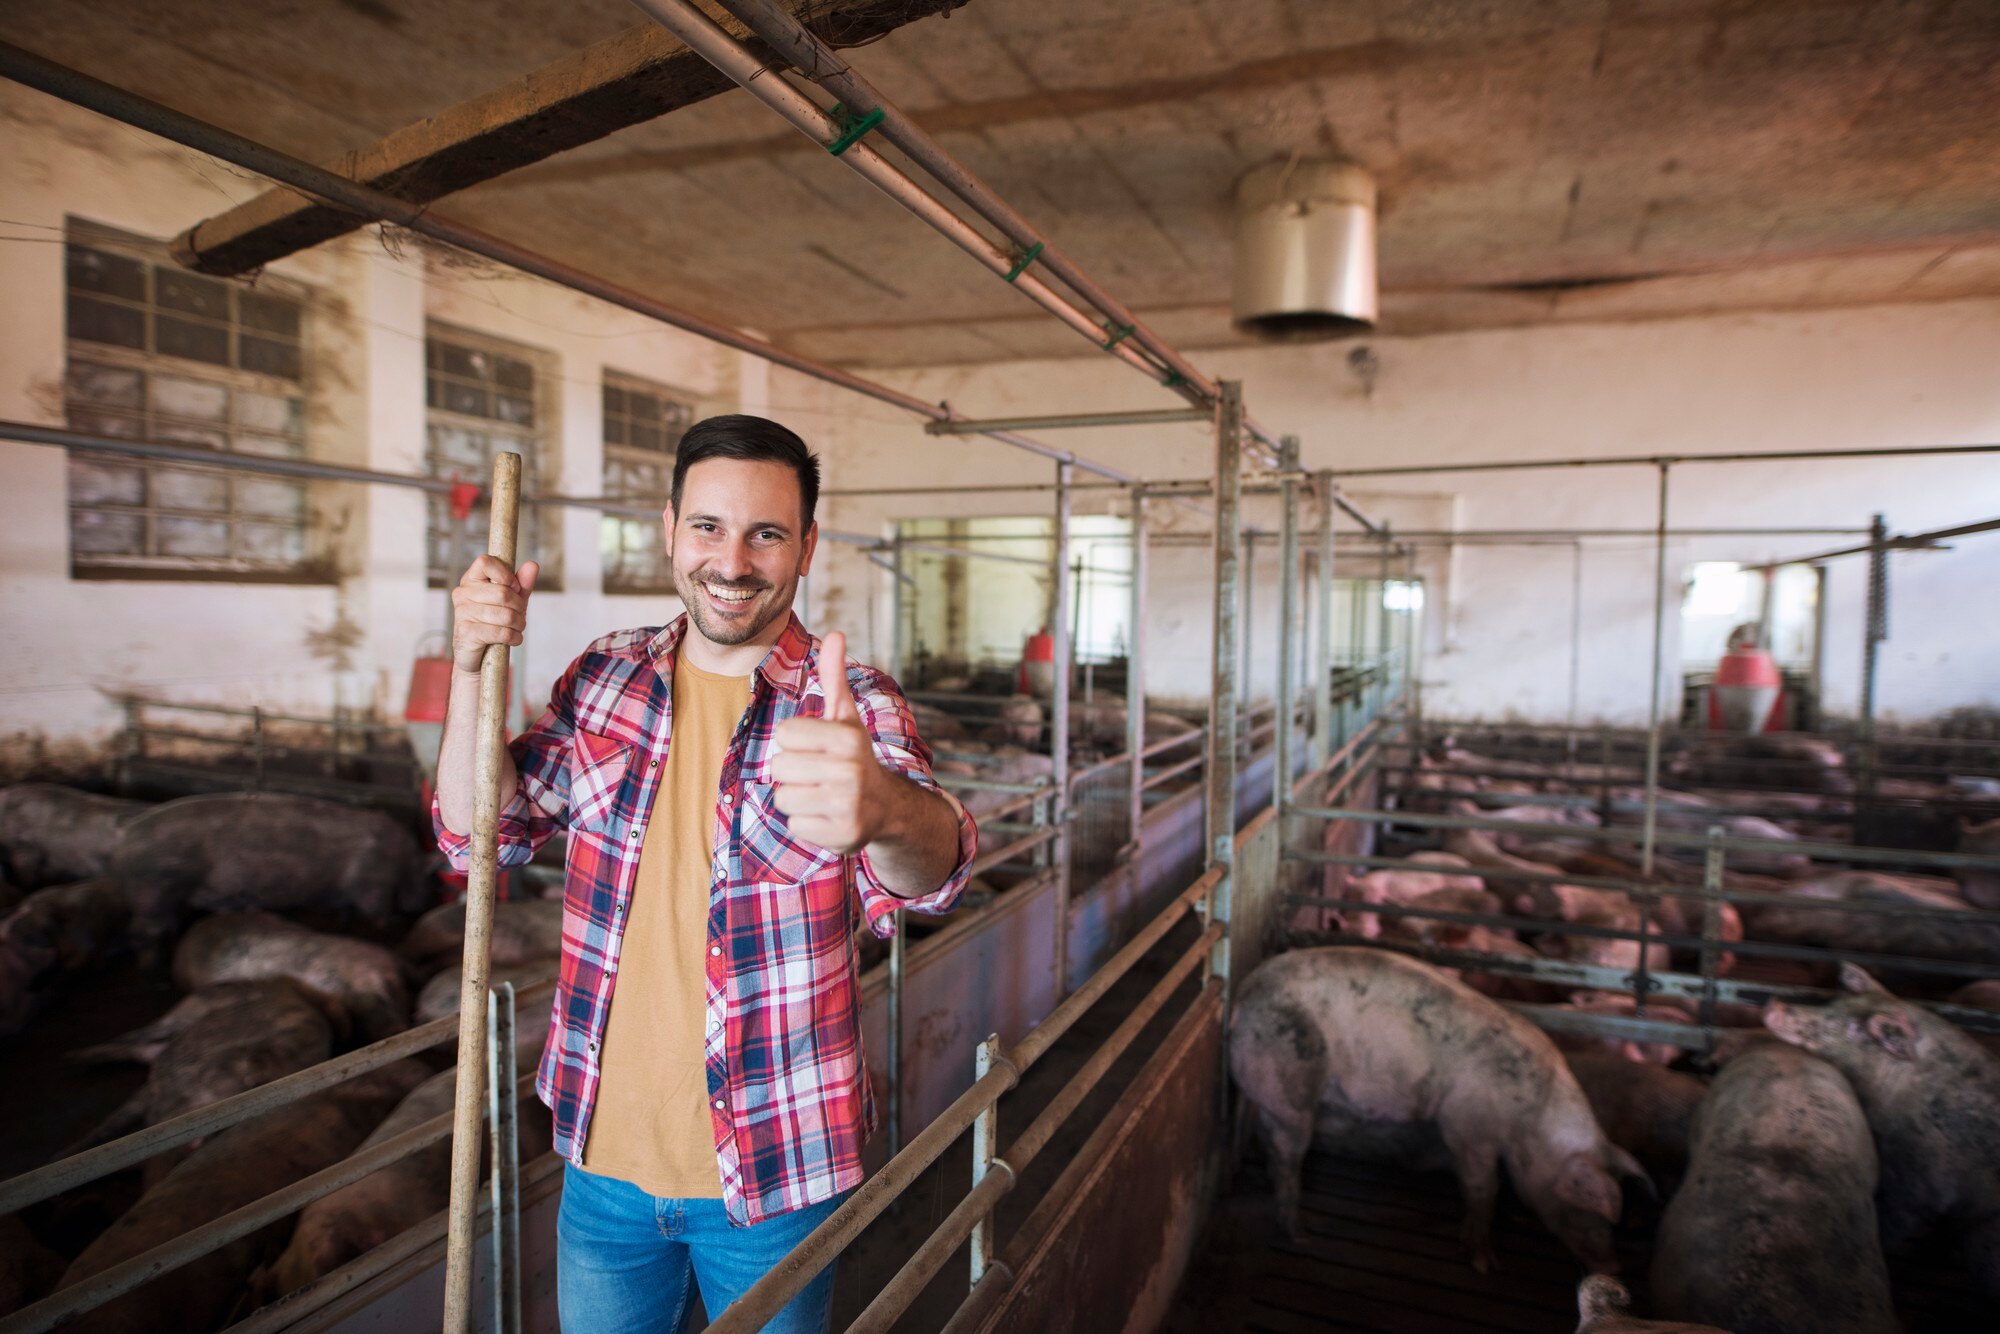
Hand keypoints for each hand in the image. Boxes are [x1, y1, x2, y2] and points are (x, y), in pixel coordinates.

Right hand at [450, 555, 538, 673]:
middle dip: (519, 607)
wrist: (479, 656)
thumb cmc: (495, 623)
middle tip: (519, 615)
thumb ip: (522, 583)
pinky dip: (514, 637)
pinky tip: (513, 639)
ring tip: (516, 628)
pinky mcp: (465, 632)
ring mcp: (461, 612)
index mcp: (471, 580)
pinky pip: (500, 632)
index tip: (514, 587)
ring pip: (505, 615)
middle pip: (502, 592)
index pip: (485, 562)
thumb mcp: (512, 601)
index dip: (505, 574)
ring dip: (519, 624)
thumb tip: (532, 565)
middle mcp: (462, 593)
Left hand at [770, 632, 890, 854]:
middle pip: (779, 766)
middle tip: (819, 773)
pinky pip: (794, 824)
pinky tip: (826, 815)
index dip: (796, 741)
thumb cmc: (852, 755)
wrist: (885, 807)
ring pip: (783, 797)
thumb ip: (834, 676)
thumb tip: (835, 633)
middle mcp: (852, 770)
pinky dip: (805, 821)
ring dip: (796, 797)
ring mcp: (848, 805)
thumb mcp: (845, 716)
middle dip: (793, 770)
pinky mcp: (843, 835)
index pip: (785, 734)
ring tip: (821, 793)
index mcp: (849, 737)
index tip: (818, 747)